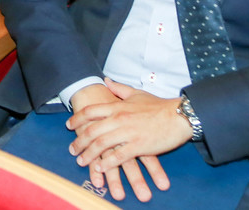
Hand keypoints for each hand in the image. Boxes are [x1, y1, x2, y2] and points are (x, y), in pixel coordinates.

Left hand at [65, 83, 171, 201]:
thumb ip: (119, 88)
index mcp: (118, 106)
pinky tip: (100, 169)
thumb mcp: (137, 93)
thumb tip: (106, 80)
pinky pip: (117, 157)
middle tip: (72, 149)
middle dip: (79, 141)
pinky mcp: (138, 146)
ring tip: (81, 161)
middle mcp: (119, 119)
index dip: (77, 119)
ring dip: (89, 155)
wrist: (179, 116)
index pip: (90, 111)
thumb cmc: (159, 106)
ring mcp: (127, 133)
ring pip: (101, 145)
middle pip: (91, 131)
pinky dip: (106, 164)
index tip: (69, 126)